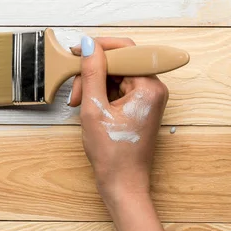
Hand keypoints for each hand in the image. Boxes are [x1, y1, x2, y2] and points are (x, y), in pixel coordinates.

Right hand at [67, 36, 168, 204]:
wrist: (123, 185)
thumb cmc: (113, 154)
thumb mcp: (94, 109)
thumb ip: (92, 73)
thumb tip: (89, 44)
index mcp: (150, 87)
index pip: (126, 50)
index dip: (99, 48)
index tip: (77, 52)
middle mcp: (154, 89)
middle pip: (120, 63)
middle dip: (94, 73)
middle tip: (76, 92)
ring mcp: (148, 98)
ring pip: (117, 76)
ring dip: (95, 85)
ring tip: (79, 104)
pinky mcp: (141, 107)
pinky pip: (119, 89)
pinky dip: (102, 94)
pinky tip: (89, 107)